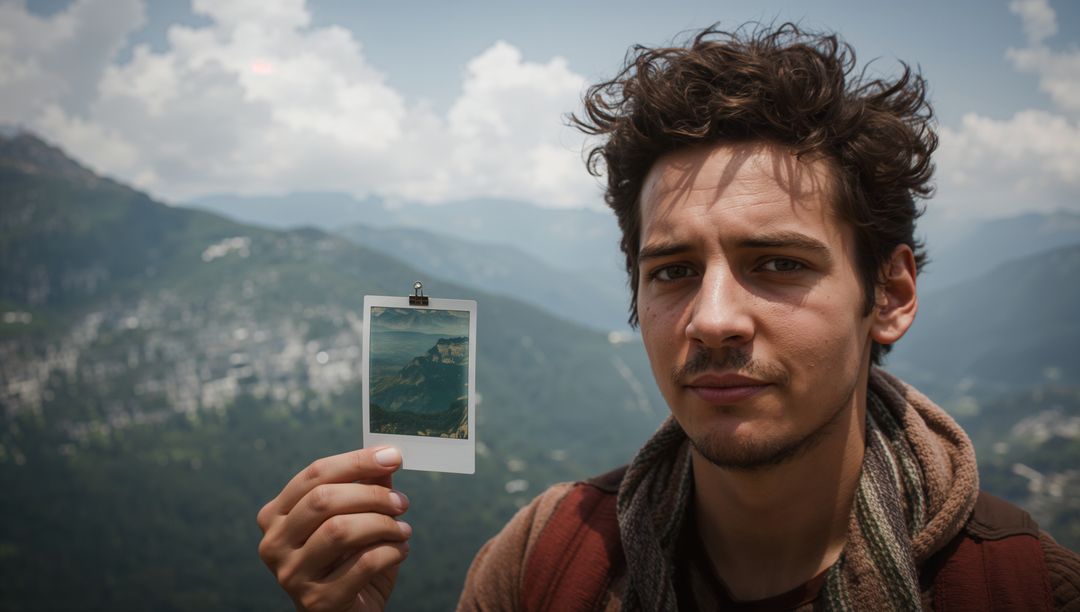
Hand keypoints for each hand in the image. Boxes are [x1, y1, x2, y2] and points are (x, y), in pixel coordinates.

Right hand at [257, 446, 410, 610]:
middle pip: (324, 501)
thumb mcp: (355, 519)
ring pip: (340, 531)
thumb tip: (386, 456)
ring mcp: (291, 575)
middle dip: (371, 495)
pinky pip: (362, 564)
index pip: (314, 474)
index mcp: (276, 515)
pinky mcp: (317, 601)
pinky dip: (390, 552)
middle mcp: (274, 543)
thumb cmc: (349, 561)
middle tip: (401, 501)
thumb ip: (365, 487)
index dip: (356, 461)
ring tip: (403, 529)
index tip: (393, 457)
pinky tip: (401, 550)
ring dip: (382, 524)